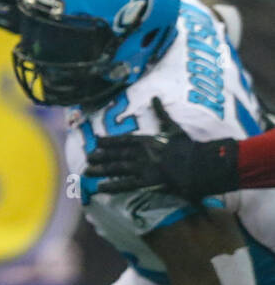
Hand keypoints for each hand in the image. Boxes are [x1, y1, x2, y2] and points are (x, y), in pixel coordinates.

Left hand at [87, 97, 240, 199]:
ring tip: (87, 172)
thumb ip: (161, 113)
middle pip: (116, 155)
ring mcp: (142, 168)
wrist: (199, 165)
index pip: (122, 140)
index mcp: (145, 140)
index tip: (96, 142)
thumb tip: (155, 96)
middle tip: (86, 158)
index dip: (108, 142)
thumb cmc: (188, 146)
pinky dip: (113, 186)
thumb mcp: (173, 127)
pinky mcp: (147, 182)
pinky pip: (126, 185)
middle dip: (100, 157)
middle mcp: (140, 153)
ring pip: (117, 169)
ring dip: (101, 171)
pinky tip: (101, 188)